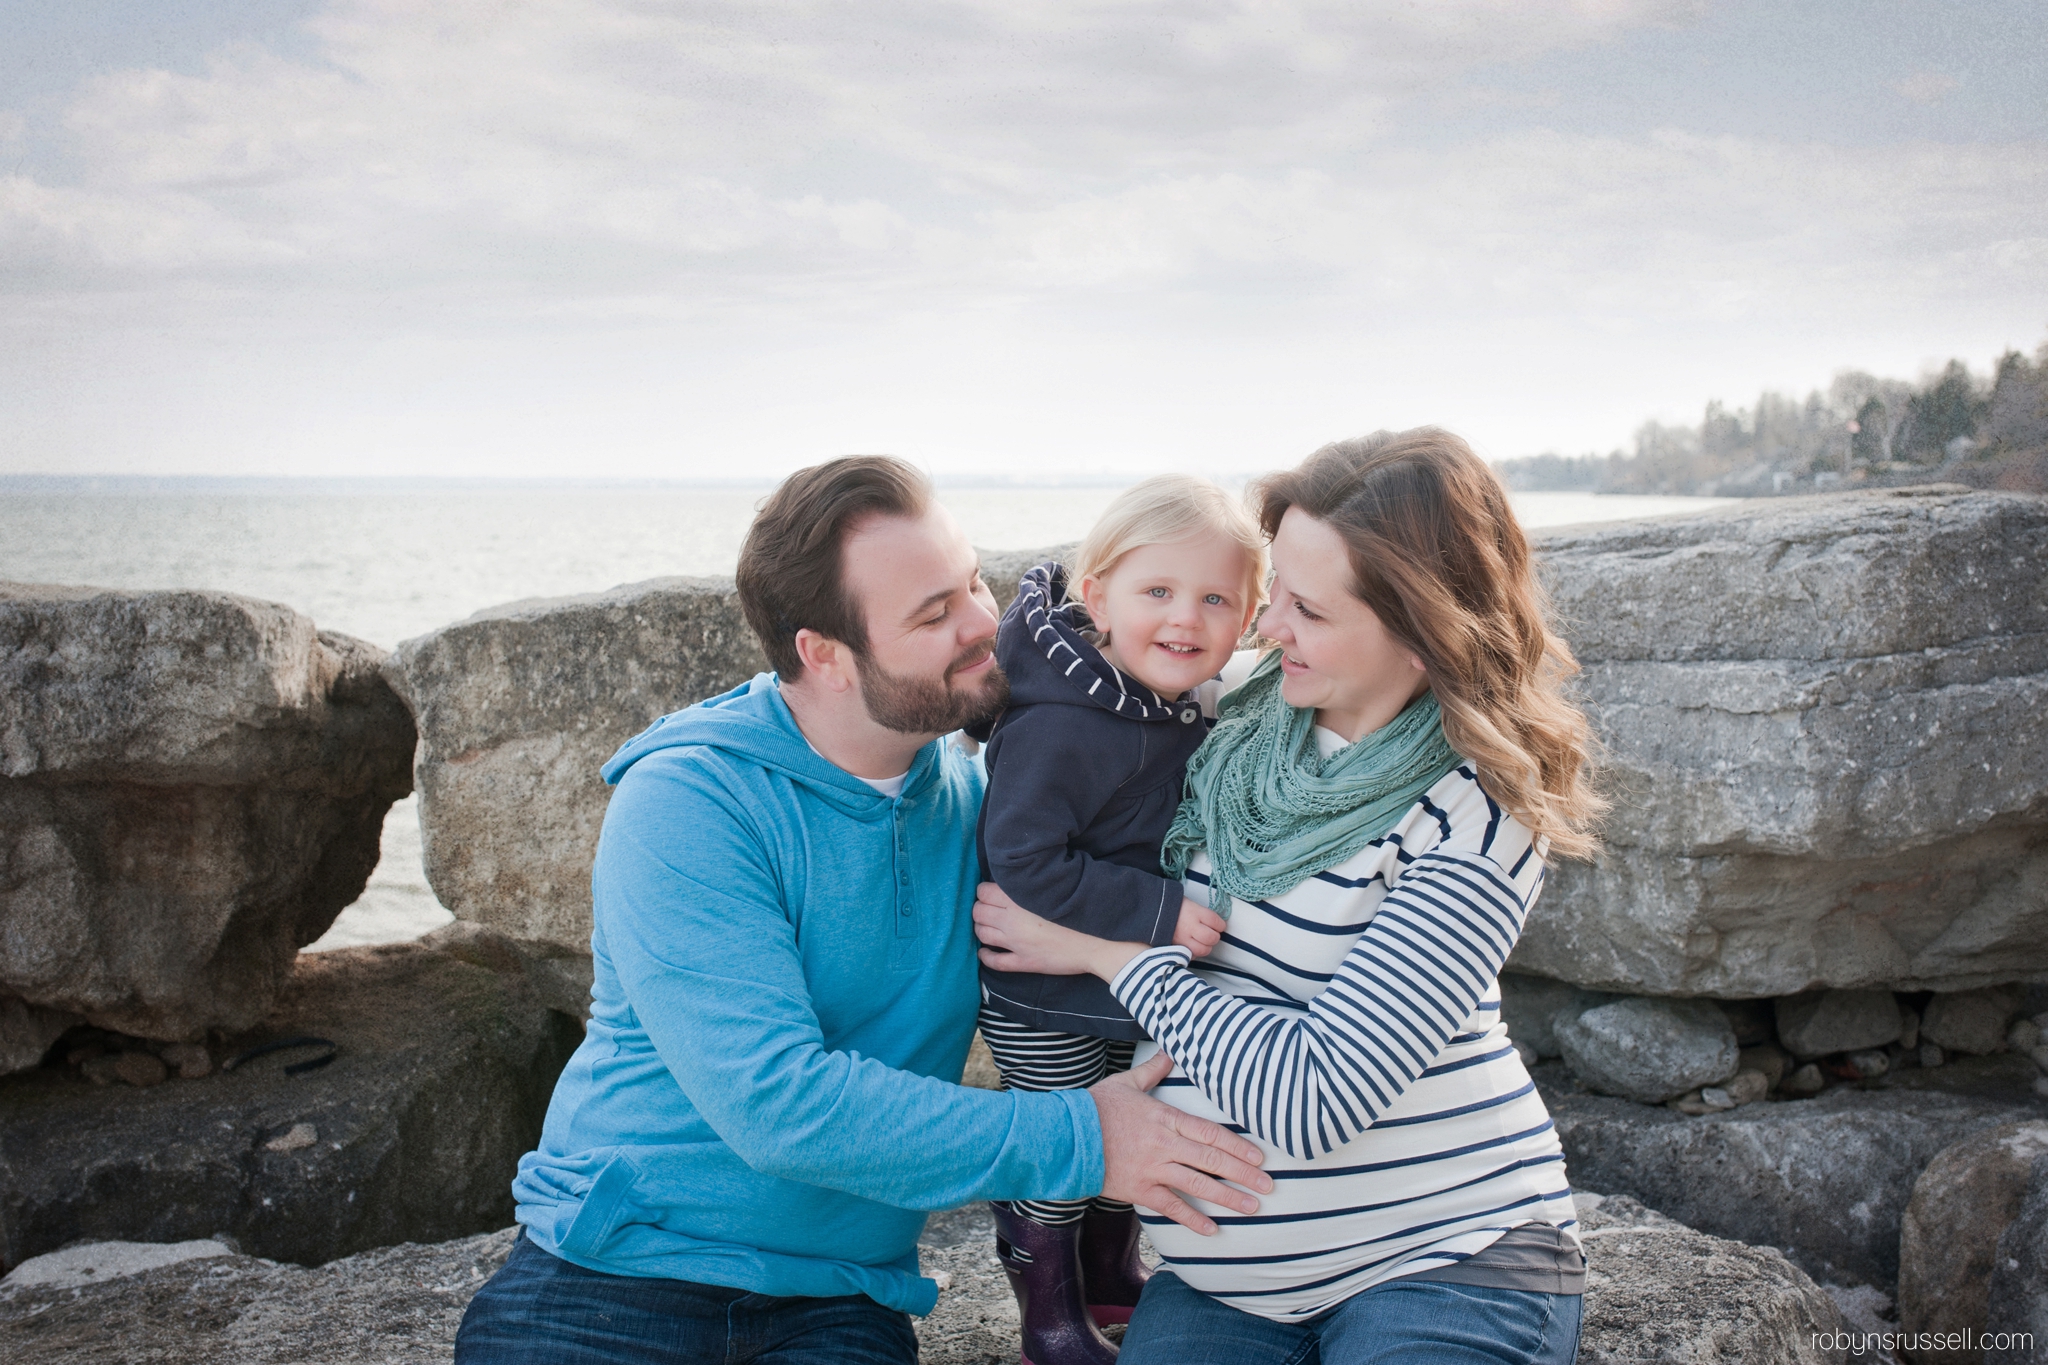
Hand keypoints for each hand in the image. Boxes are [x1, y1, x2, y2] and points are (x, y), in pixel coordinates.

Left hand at [974, 882, 1145, 981]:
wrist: (1099, 941)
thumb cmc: (1082, 909)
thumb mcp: (1057, 887)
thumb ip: (1035, 880)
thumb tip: (1026, 870)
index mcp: (1020, 898)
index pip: (984, 891)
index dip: (984, 892)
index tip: (991, 893)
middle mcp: (1012, 920)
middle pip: (979, 912)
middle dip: (980, 910)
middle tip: (988, 910)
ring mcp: (1016, 943)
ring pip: (982, 934)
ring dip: (980, 930)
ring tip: (986, 928)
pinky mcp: (1024, 962)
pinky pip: (994, 962)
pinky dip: (984, 957)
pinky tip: (984, 952)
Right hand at [1092, 1052, 1270, 1234]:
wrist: (1065, 1137)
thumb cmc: (1096, 1107)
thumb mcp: (1126, 1083)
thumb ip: (1153, 1070)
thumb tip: (1170, 1050)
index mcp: (1165, 1117)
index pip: (1211, 1132)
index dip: (1238, 1146)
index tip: (1260, 1157)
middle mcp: (1164, 1144)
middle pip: (1212, 1159)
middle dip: (1243, 1174)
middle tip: (1269, 1186)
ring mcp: (1153, 1168)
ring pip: (1198, 1185)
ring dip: (1228, 1197)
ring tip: (1252, 1208)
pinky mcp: (1139, 1189)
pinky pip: (1172, 1206)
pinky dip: (1193, 1219)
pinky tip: (1213, 1229)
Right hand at [1173, 898, 1226, 956]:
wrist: (1149, 910)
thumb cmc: (1171, 905)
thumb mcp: (1189, 903)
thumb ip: (1202, 914)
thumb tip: (1215, 924)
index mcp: (1194, 912)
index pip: (1216, 922)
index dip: (1220, 925)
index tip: (1218, 925)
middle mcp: (1190, 926)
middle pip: (1212, 938)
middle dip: (1214, 937)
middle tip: (1210, 934)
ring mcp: (1182, 939)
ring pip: (1203, 950)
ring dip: (1205, 947)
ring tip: (1202, 942)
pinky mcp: (1175, 947)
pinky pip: (1191, 955)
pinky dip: (1194, 953)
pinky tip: (1191, 946)